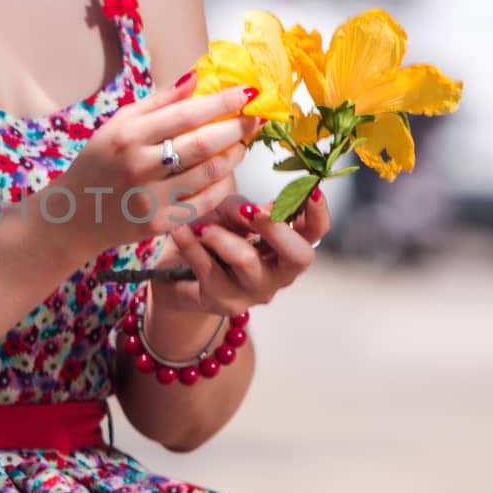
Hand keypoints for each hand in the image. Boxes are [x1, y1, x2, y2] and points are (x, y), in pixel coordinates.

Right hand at [59, 75, 264, 258]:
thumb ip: (157, 102)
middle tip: (254, 118)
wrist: (73, 215)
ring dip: (234, 155)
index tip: (248, 92)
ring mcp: (151, 198)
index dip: (223, 102)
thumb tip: (196, 78)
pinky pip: (204, 203)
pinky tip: (226, 173)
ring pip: (209, 173)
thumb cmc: (98, 163)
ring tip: (241, 144)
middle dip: (238, 127)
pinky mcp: (159, 224)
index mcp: (129, 135)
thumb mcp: (117, 125)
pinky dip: (222, 186)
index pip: (187, 113)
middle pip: (204, 143)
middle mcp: (140, 166)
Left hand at [152, 186, 331, 317]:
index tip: (311, 189)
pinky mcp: (222, 302)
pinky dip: (192, 246)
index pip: (315, 232)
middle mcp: (279, 274)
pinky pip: (209, 269)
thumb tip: (253, 210)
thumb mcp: (226, 213)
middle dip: (276, 228)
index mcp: (287, 247)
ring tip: (200, 225)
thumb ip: (242, 209)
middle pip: (299, 256)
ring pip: (248, 260)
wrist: (173, 274)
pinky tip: (179, 232)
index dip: (319, 212)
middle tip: (249, 210)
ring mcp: (252, 292)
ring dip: (222, 236)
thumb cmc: (210, 235)